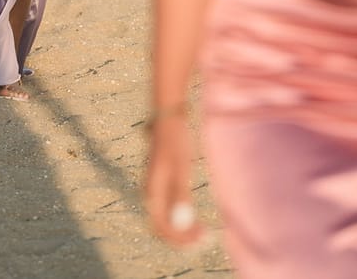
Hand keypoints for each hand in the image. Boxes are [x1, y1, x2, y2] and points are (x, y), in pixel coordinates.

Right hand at [145, 117, 204, 247]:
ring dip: (183, 230)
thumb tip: (182, 221)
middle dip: (182, 237)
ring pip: (167, 219)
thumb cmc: (175, 140)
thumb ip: (180, 194)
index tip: (200, 240)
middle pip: (162, 226)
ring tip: (204, 232)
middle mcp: (151, 193)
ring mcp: (157, 188)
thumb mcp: (180, 167)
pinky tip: (196, 218)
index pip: (161, 227)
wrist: (170, 116)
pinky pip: (170, 210)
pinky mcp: (164, 183)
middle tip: (205, 240)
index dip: (180, 238)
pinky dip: (183, 219)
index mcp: (151, 191)